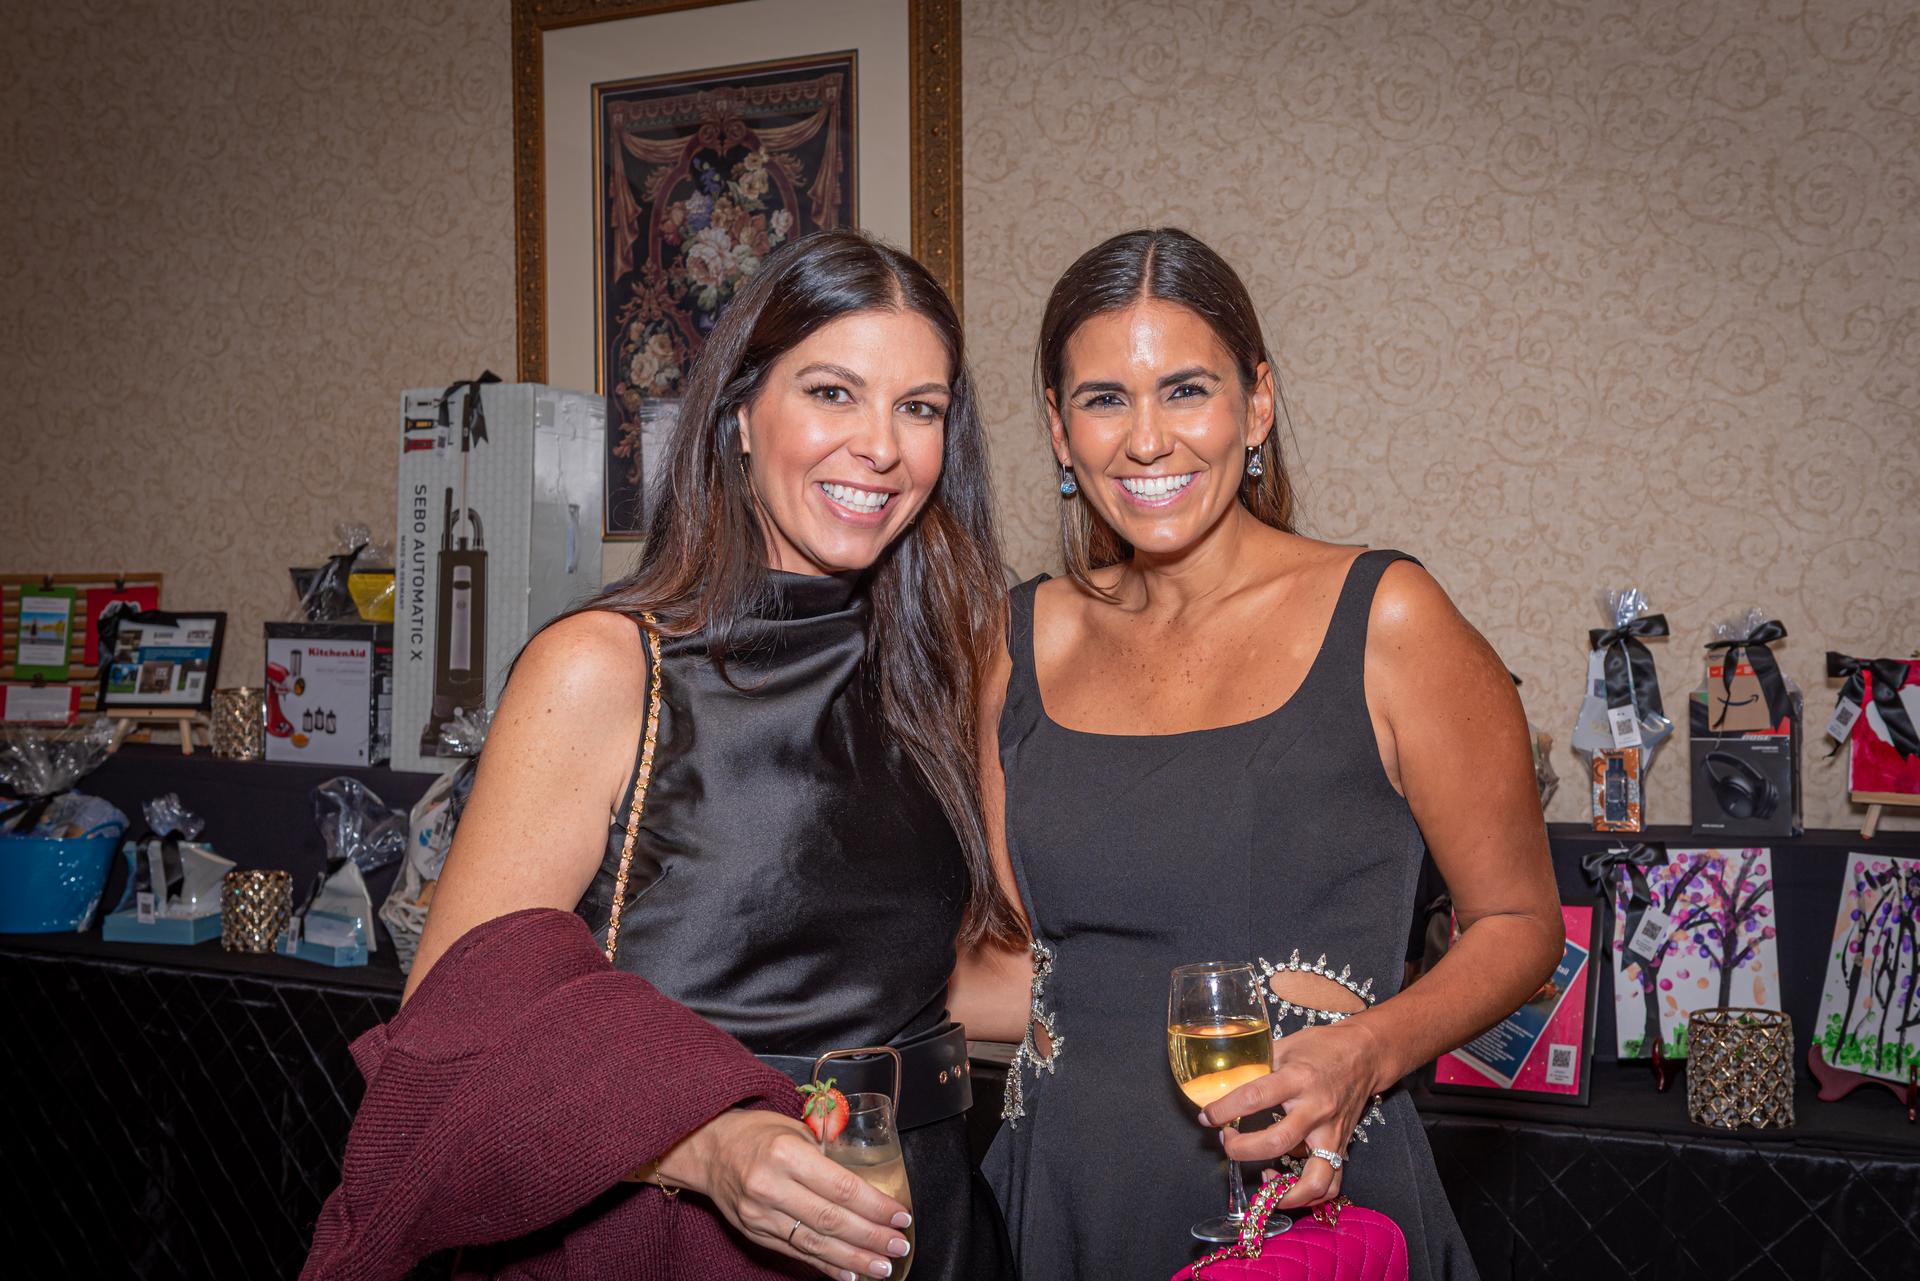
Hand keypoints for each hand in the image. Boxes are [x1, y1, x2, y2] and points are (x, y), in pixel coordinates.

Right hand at [656, 1109, 911, 1279]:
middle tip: (899, 1245)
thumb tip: (869, 1175)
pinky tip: (849, 1274)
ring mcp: (760, 1216)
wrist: (708, 1150)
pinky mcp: (756, 1233)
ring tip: (882, 1267)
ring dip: (853, 1259)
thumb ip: (830, 1150)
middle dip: (871, 1237)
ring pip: (815, 1244)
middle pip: (832, 1220)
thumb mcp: (794, 1127)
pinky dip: (826, 1266)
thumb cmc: (756, 1133)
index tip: (899, 1215)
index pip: (841, 1187)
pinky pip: (797, 1254)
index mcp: (785, 1154)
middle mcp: (771, 1187)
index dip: (875, 1205)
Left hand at [1199, 1020, 1385, 1208]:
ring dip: (1282, 1189)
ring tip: (1260, 1177)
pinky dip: (1306, 1196)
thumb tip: (1219, 1079)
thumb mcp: (1285, 1046)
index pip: (1254, 1097)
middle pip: (1276, 1142)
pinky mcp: (1342, 1147)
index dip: (1224, 1110)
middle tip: (1226, 1140)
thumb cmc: (1322, 1047)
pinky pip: (1330, 1185)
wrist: (1365, 1054)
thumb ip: (1255, 1064)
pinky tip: (1283, 1185)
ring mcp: (1332, 1133)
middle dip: (1242, 1149)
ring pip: (1312, 1179)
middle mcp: (1316, 1109)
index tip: (1207, 1116)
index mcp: (1298, 1078)